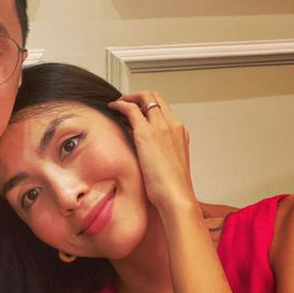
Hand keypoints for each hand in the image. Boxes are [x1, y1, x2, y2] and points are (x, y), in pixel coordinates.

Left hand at [109, 91, 196, 212]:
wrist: (176, 196)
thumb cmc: (172, 187)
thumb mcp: (170, 165)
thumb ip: (162, 154)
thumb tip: (149, 155)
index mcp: (180, 133)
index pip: (164, 108)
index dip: (149, 105)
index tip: (137, 109)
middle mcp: (173, 125)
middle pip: (156, 97)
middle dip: (139, 95)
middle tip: (126, 101)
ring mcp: (161, 127)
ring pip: (146, 97)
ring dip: (129, 97)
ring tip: (118, 104)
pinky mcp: (146, 133)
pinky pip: (131, 108)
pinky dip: (121, 104)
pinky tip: (113, 107)